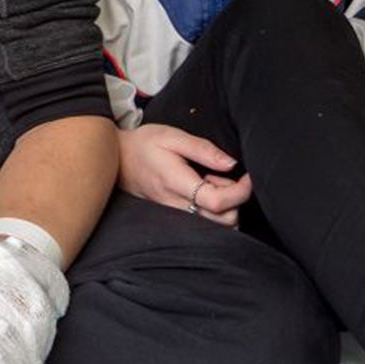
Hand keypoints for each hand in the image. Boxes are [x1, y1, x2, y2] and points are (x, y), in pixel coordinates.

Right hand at [117, 123, 252, 225]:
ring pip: (216, 227)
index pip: (217, 202)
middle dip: (234, 200)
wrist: (116, 158)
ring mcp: (174, 215)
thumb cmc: (144, 144)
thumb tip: (232, 164)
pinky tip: (203, 189)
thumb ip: (204, 149)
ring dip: (224, 206)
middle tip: (223, 175)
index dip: (240, 192)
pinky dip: (214, 210)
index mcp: (176, 183)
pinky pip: (204, 223)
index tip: (248, 177)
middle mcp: (176, 206)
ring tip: (211, 181)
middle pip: (222, 221)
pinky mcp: (175, 218)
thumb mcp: (172, 136)